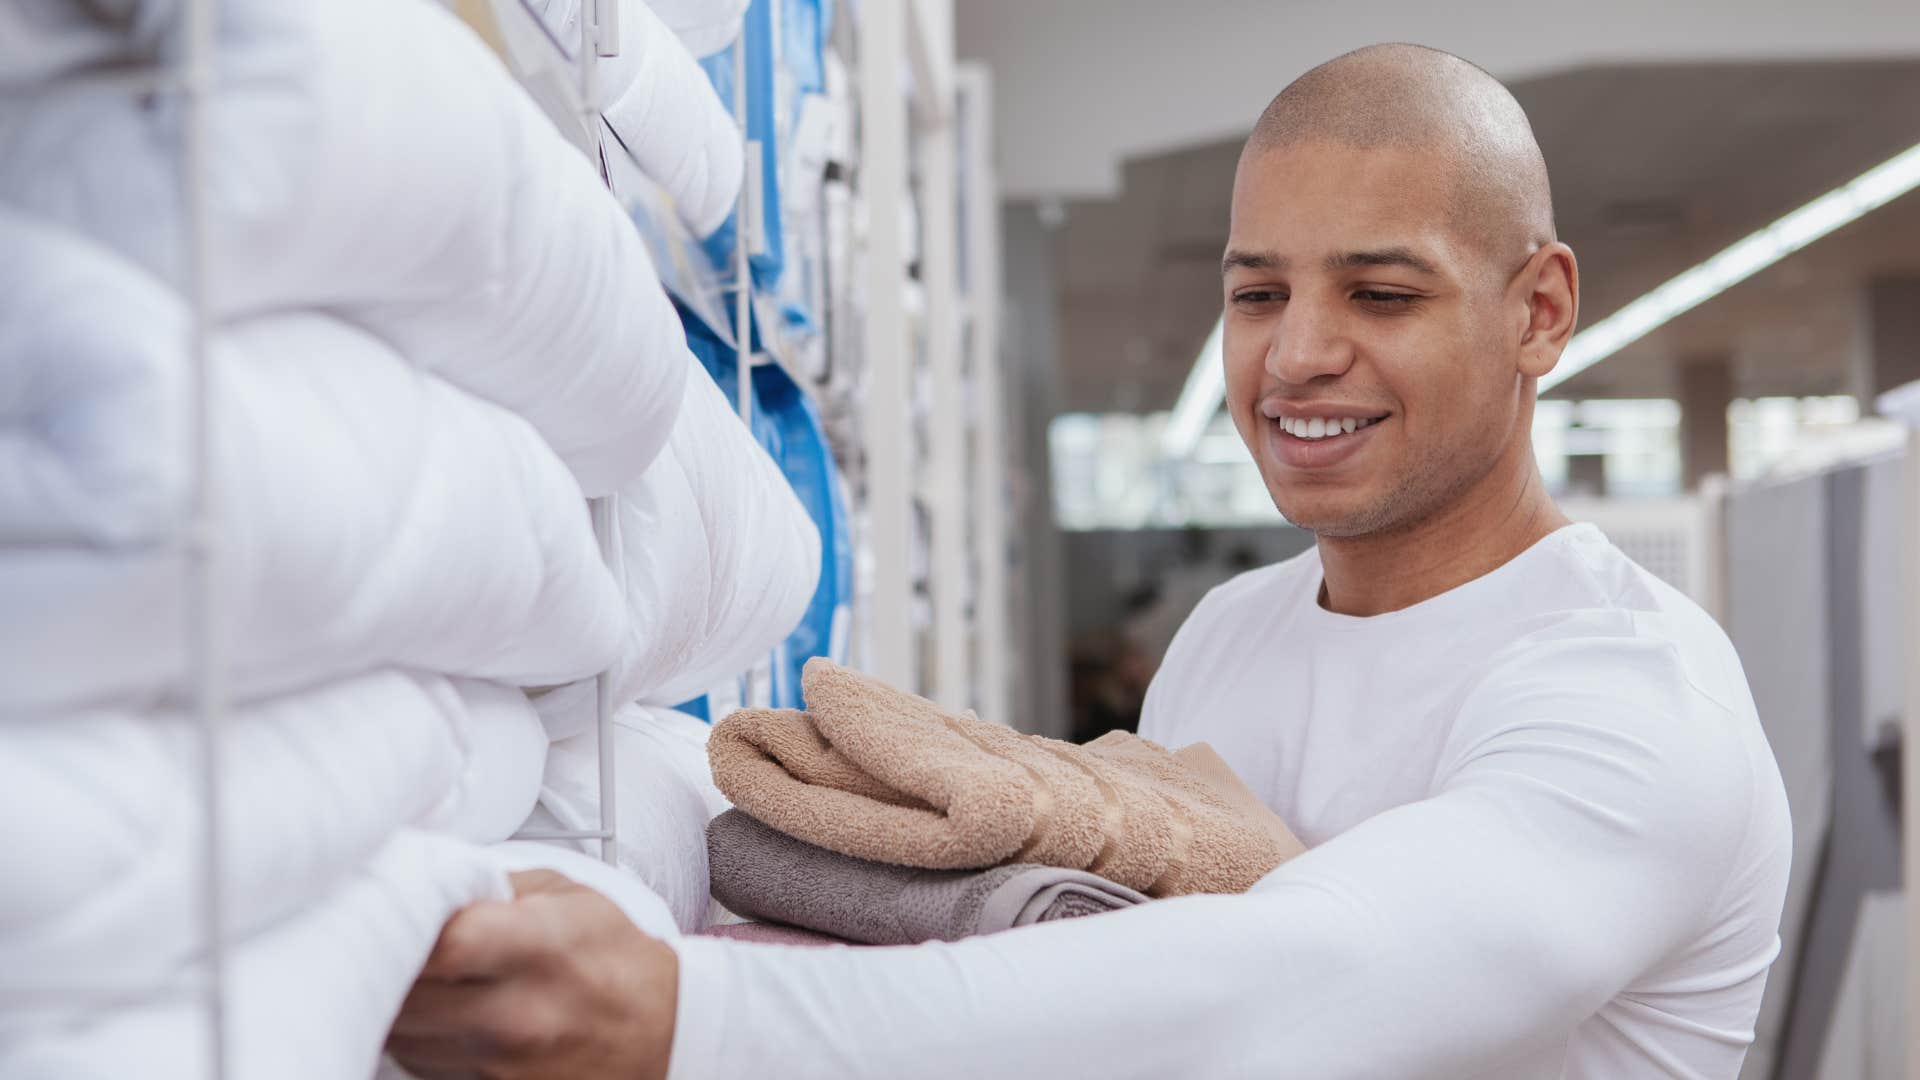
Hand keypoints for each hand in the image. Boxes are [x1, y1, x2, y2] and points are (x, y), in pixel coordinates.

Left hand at [386, 869, 678, 1079]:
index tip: (392, 905)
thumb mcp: (570, 896)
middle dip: (384, 962)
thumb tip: (428, 876)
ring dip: (392, 1004)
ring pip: (402, 1036)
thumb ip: (497, 885)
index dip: (401, 921)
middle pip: (405, 995)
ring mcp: (504, 1064)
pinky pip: (422, 1066)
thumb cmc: (615, 957)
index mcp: (541, 948)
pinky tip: (431, 1013)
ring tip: (406, 973)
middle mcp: (519, 1014)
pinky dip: (415, 1039)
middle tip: (376, 936)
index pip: (440, 943)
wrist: (663, 1030)